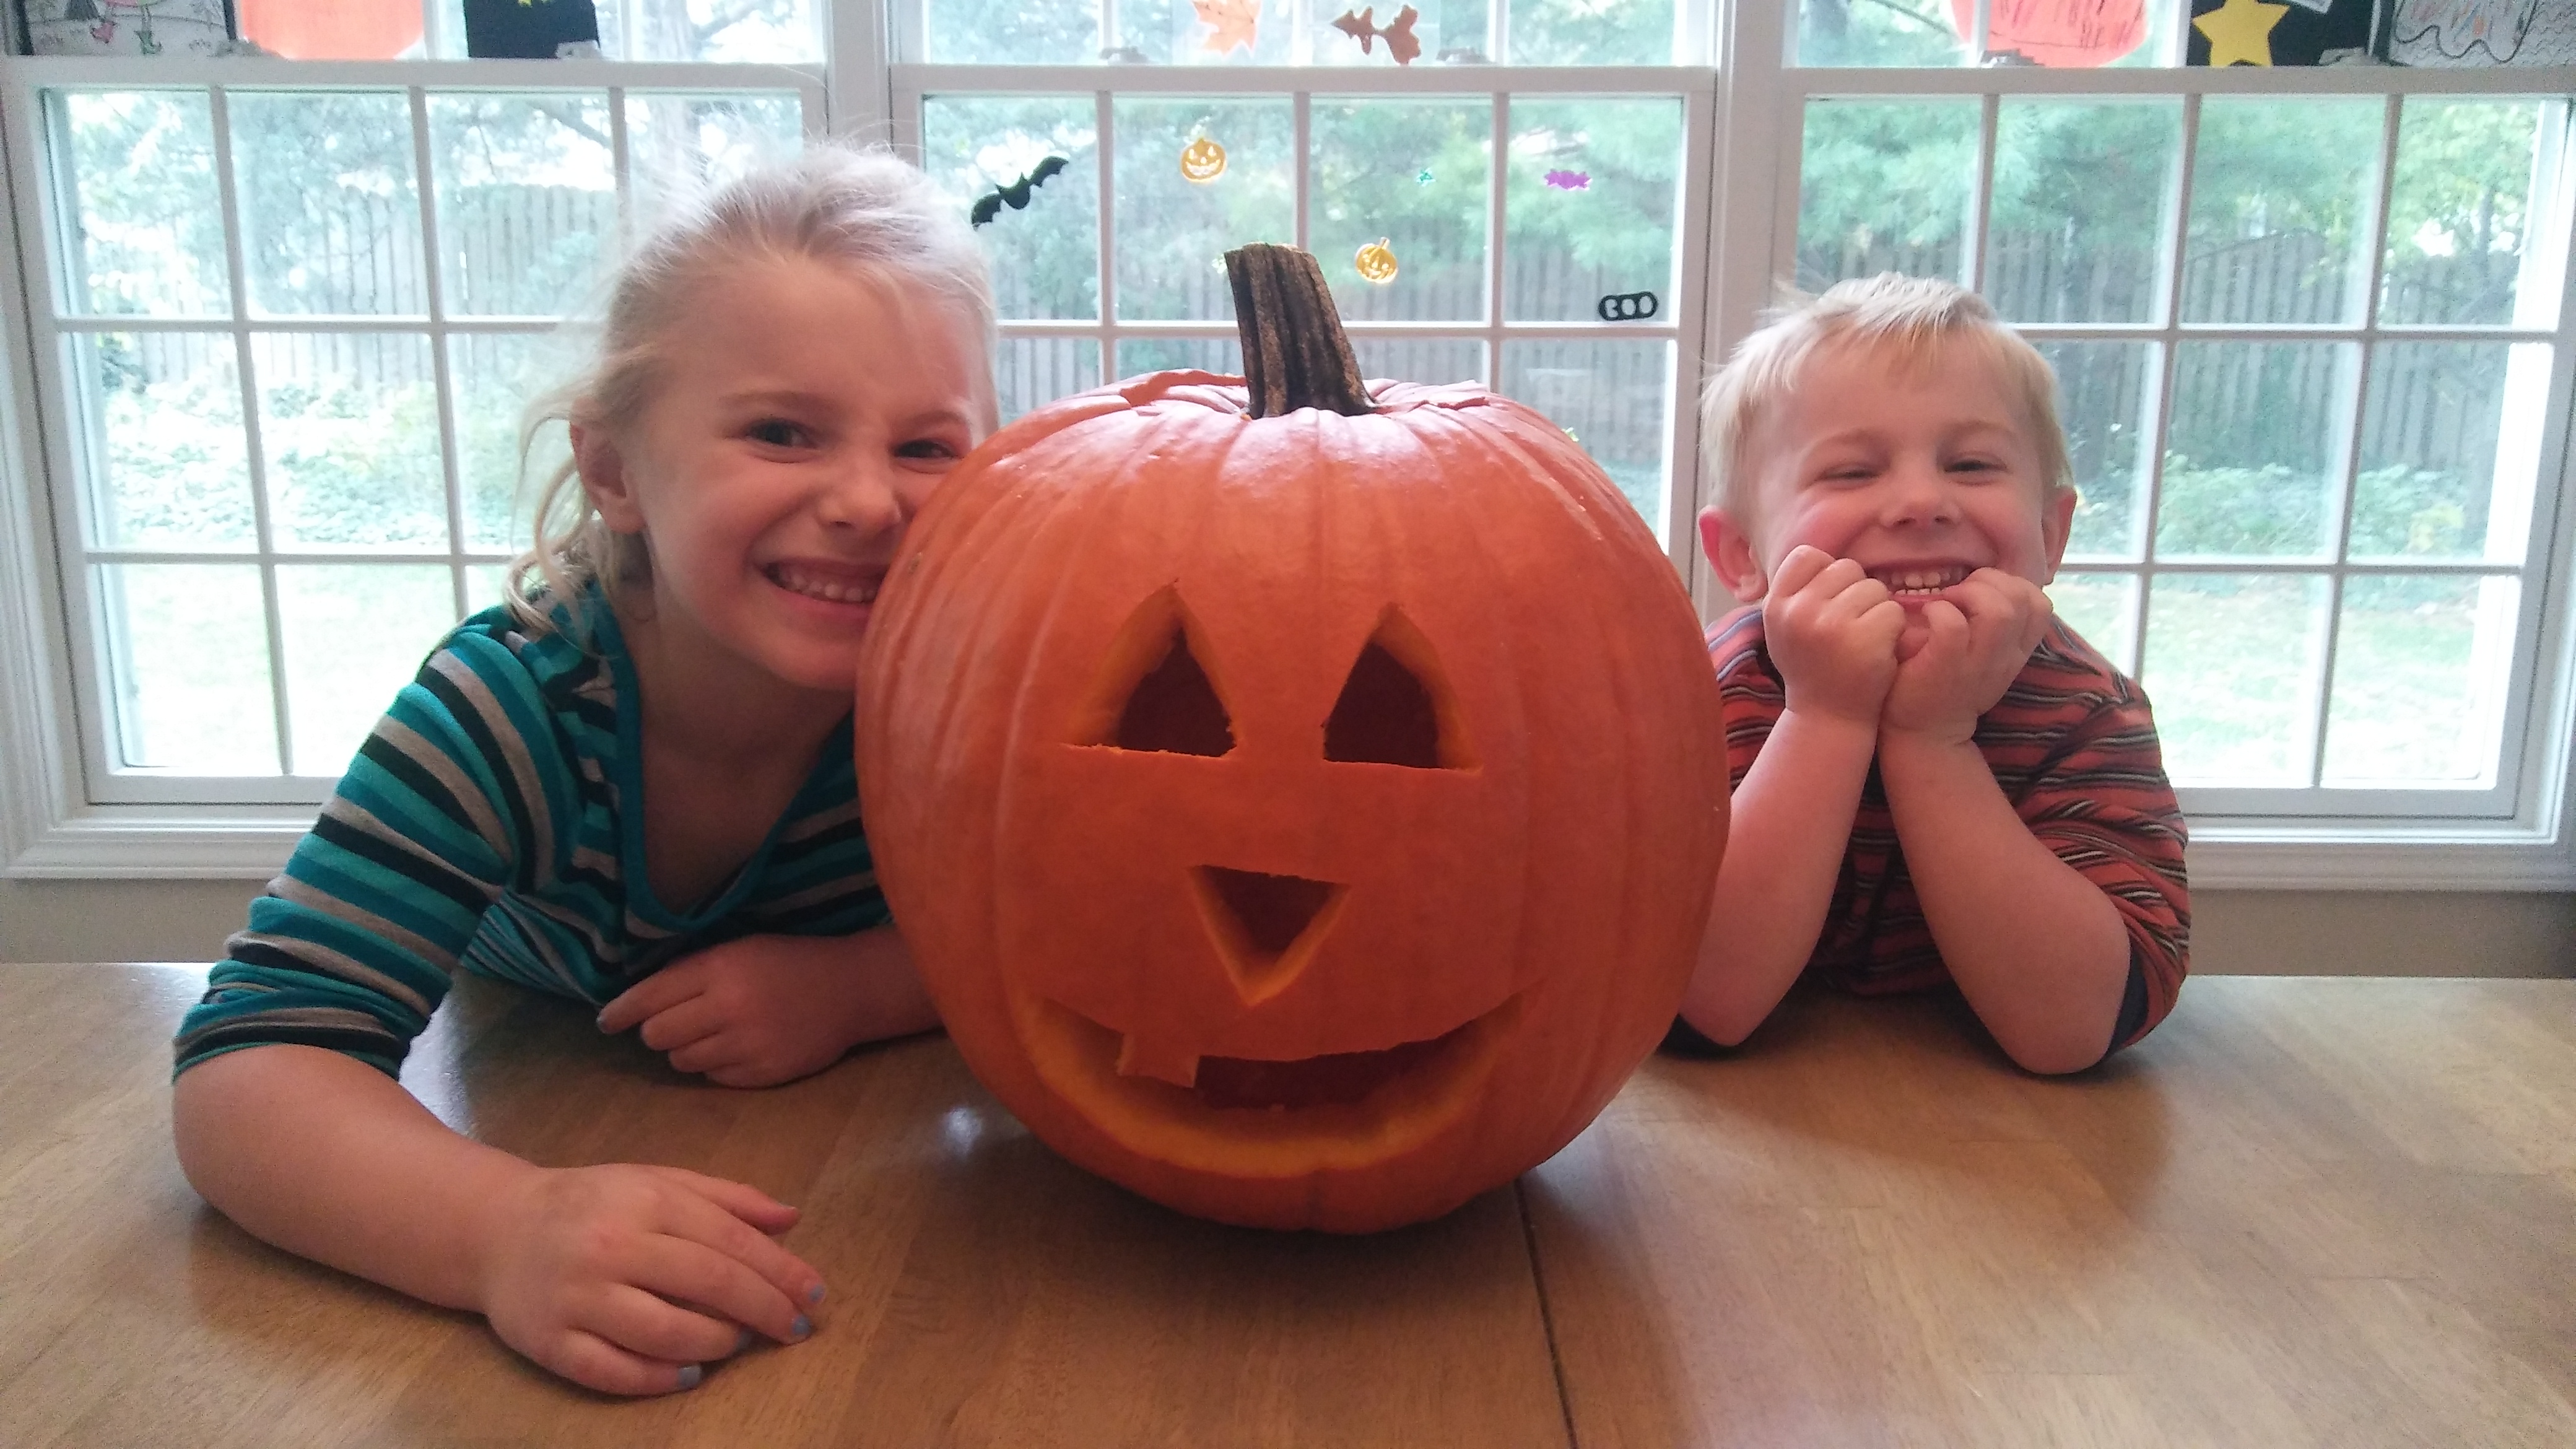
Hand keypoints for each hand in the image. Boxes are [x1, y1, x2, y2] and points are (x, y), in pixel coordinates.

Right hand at [476, 1163, 824, 1395]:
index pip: (729, 1240)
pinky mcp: (549, 1342)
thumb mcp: (656, 1181)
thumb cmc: (592, 1205)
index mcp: (643, 1199)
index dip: (780, 1271)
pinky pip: (614, 1371)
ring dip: (717, 1343)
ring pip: (665, 1332)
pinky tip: (689, 1373)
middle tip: (795, 1327)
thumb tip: (792, 1218)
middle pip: (706, 1283)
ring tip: (739, 1342)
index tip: (814, 1294)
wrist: (496, 1229)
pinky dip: (659, 1378)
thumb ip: (725, 1198)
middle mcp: (610, 1246)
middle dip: (763, 1309)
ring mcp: (576, 1297)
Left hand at [598, 934, 890, 1087]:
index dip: (621, 1012)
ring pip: (682, 1061)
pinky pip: (713, 1078)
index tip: (607, 1021)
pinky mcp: (762, 1075)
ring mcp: (746, 1045)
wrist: (851, 990)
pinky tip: (735, 1048)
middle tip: (672, 1024)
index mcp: (719, 969)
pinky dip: (715, 1066)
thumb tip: (640, 999)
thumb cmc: (789, 962)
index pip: (649, 997)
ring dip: (685, 1050)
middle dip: (657, 1031)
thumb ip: (693, 971)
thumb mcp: (739, 949)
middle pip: (658, 1036)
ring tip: (710, 1034)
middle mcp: (728, 1008)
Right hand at [1761, 545, 1905, 727]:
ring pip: (1874, 588)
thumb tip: (1820, 555)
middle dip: (1855, 592)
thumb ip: (1797, 592)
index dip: (1826, 573)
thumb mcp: (1785, 629)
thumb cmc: (1811, 668)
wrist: (1826, 719)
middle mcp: (1800, 611)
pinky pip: (1893, 611)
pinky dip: (1894, 630)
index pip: (1808, 555)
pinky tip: (1878, 651)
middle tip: (1848, 627)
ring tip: (1863, 639)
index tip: (1828, 601)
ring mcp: (1832, 626)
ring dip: (1877, 610)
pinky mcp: (1866, 641)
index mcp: (1776, 605)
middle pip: (1846, 568)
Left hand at [1880, 568, 2053, 745]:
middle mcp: (2005, 657)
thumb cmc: (1948, 686)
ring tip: (1947, 601)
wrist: (1925, 734)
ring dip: (1970, 593)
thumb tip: (1986, 586)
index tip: (1983, 592)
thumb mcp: (1986, 659)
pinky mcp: (1946, 667)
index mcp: (2016, 651)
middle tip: (1960, 594)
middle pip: (2025, 599)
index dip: (2014, 585)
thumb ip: (1996, 629)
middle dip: (1991, 581)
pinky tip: (1927, 616)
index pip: (2040, 604)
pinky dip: (1938, 611)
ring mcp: (1977, 663)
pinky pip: (1953, 625)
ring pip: (1999, 611)